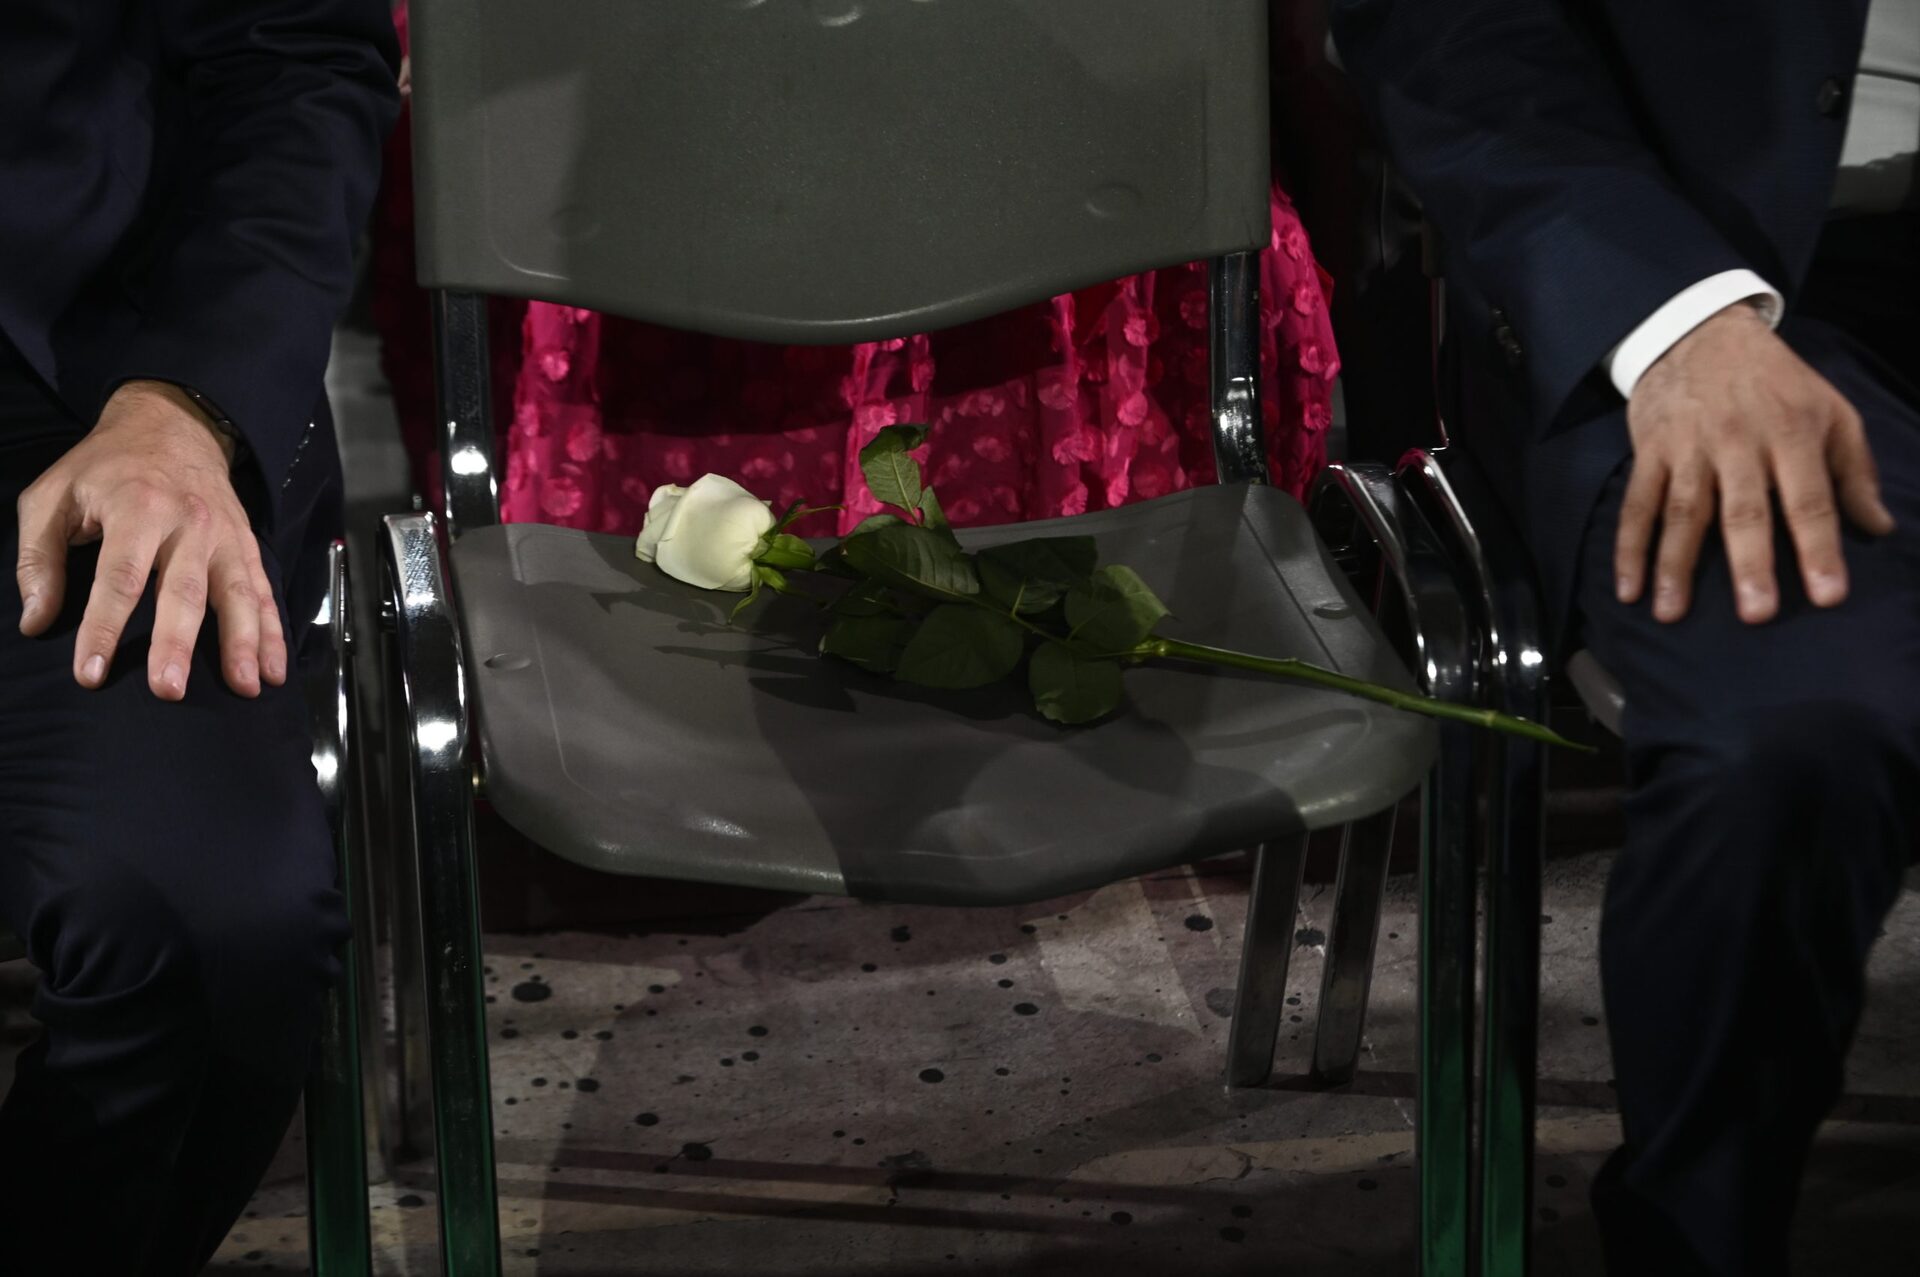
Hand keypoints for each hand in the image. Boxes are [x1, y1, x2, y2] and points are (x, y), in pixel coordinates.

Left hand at [16, 381, 285, 698]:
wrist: (172, 424)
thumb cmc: (105, 467)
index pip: (118, 579)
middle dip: (176, 644)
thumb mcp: (53, 495)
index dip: (103, 628)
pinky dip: (272, 632)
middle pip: (182, 591)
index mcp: (135, 508)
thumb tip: (36, 620)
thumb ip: (39, 558)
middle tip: (168, 690)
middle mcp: (186, 523)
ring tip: (246, 687)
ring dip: (242, 643)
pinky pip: (263, 591)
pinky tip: (274, 669)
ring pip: (236, 594)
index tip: (91, 673)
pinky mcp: (245, 545)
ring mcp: (223, 535)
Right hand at [1616, 302, 1895, 624]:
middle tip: (1755, 613)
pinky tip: (1628, 587)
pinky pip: (1637, 505)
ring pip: (1684, 513)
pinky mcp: (1650, 453)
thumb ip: (1853, 471)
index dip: (1820, 548)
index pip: (1810, 500)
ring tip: (1670, 612)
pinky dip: (1629, 547)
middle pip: (1745, 510)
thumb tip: (1879, 528)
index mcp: (1793, 432)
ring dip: (1675, 565)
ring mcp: (1689, 449)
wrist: (1701, 333)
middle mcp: (1739, 442)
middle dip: (1750, 563)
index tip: (1828, 595)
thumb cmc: (1775, 382)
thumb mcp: (1830, 410)